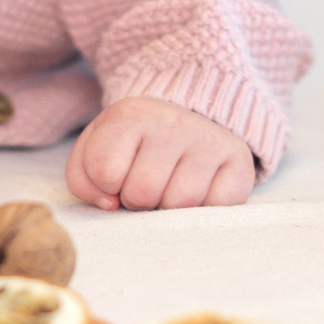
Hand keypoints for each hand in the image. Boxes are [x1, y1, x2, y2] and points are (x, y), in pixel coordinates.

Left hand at [64, 98, 254, 211]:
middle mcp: (173, 122)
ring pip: (178, 205)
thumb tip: (109, 205)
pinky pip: (214, 209)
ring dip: (169, 207)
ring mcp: (210, 142)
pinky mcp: (240, 164)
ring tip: (172, 185)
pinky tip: (200, 188)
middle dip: (138, 199)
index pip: (103, 172)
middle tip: (149, 181)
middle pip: (141, 194)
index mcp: (131, 114)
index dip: (106, 185)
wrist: (194, 118)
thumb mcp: (97, 149)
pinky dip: (203, 209)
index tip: (118, 173)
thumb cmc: (136, 145)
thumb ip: (83, 179)